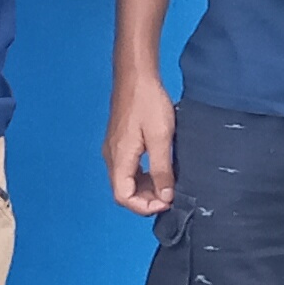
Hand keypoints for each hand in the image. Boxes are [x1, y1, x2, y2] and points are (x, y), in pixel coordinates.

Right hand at [105, 69, 177, 215]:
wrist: (136, 77)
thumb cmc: (148, 103)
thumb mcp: (161, 138)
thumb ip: (162, 169)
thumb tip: (165, 197)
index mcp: (119, 158)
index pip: (123, 197)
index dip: (144, 207)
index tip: (167, 202)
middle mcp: (112, 157)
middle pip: (123, 192)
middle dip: (146, 200)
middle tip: (171, 196)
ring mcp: (114, 150)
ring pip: (126, 182)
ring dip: (145, 189)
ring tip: (168, 185)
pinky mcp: (120, 144)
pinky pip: (128, 170)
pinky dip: (143, 177)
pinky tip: (159, 171)